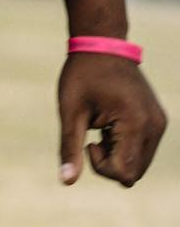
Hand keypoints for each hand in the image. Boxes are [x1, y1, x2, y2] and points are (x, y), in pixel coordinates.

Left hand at [58, 52, 166, 186]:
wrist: (102, 45)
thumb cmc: (82, 75)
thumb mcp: (70, 111)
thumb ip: (70, 147)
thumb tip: (66, 181)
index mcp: (136, 123)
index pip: (124, 172)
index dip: (100, 166)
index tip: (87, 141)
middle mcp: (155, 126)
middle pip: (134, 174)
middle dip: (109, 164)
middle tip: (93, 136)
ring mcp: (159, 123)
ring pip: (139, 165)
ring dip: (117, 156)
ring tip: (102, 128)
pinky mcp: (158, 121)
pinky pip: (143, 151)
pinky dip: (125, 147)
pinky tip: (110, 124)